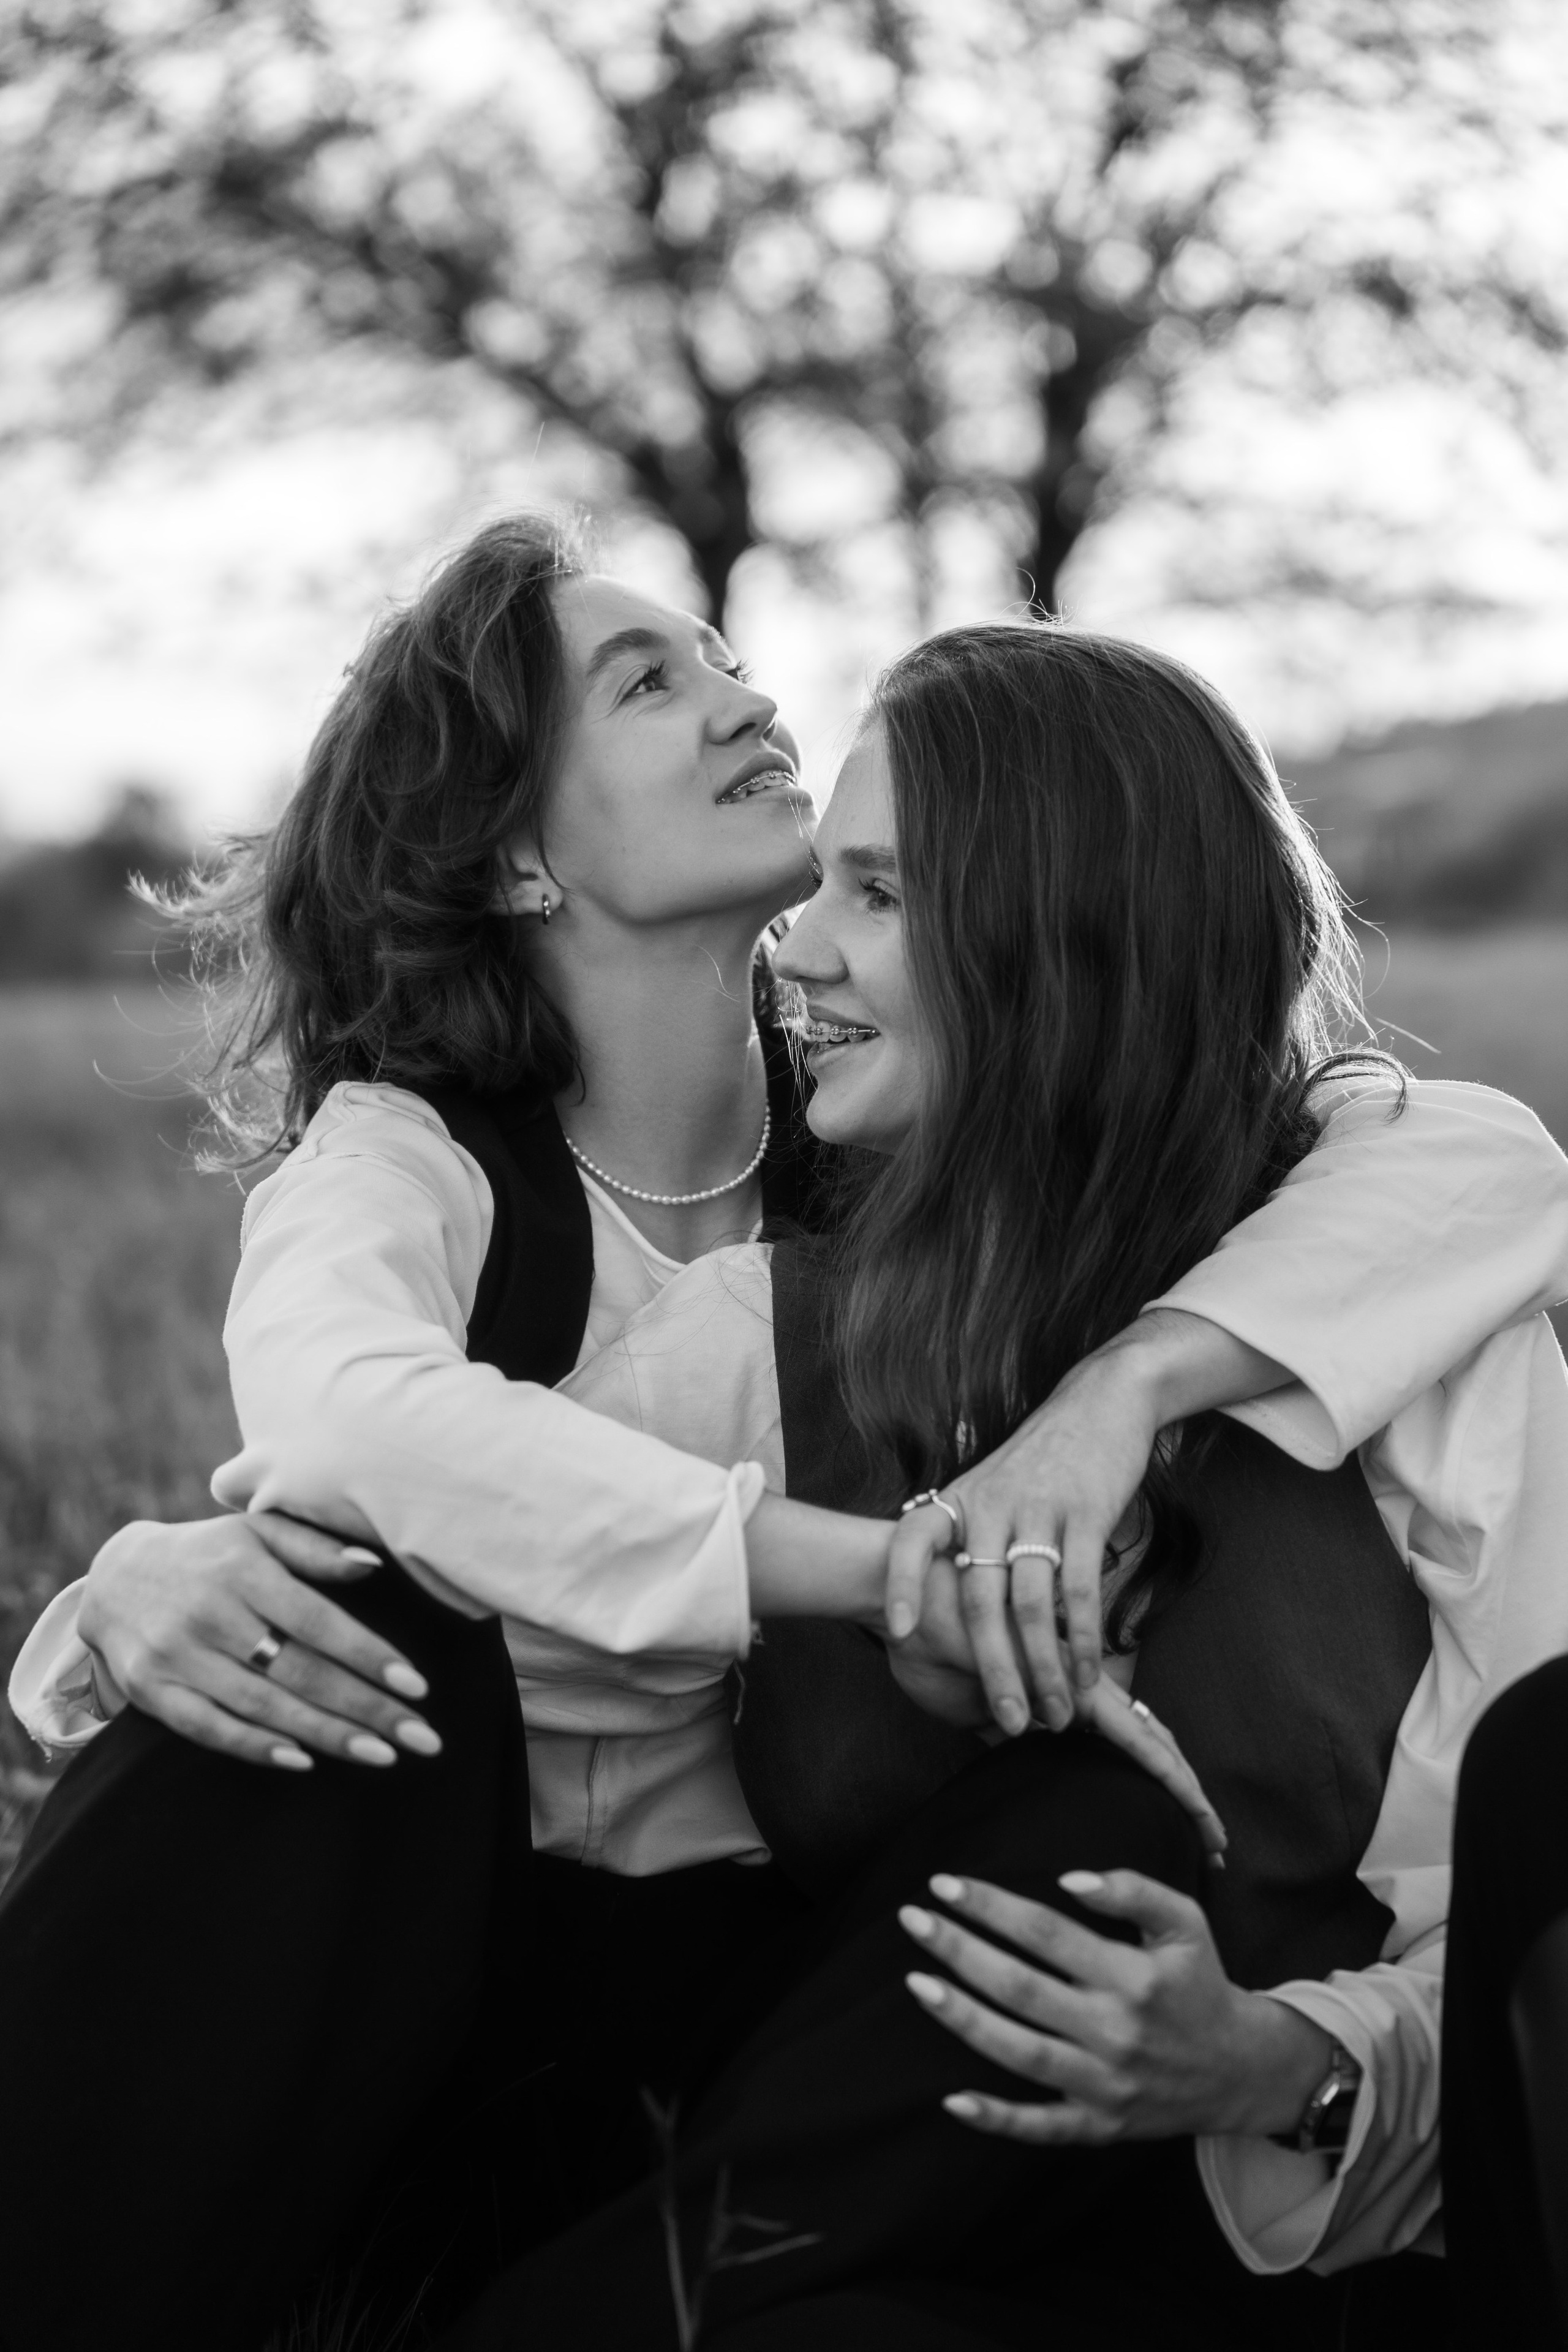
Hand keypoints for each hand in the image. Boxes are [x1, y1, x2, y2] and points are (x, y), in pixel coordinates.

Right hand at [78, 1514, 441, 1771]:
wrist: (115, 1576)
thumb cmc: (210, 1554)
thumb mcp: (258, 1532)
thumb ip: (316, 1548)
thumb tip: (374, 1565)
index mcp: (244, 1570)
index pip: (318, 1621)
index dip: (369, 1655)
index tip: (419, 1686)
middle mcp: (210, 1614)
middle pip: (299, 1671)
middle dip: (366, 1708)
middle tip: (421, 1738)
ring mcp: (178, 1657)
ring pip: (263, 1706)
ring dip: (326, 1735)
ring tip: (381, 1755)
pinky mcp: (153, 1691)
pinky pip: (210, 1728)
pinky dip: (256, 1748)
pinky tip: (305, 1762)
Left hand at [884, 1308, 1290, 1723]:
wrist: (1099, 1402)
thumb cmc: (1041, 1460)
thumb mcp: (990, 1488)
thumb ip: (972, 1541)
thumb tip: (951, 1608)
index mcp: (960, 1500)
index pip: (911, 1539)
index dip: (898, 1582)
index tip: (896, 1631)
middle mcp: (991, 1506)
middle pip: (979, 1597)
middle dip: (991, 1666)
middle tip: (1005, 1720)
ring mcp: (1038, 1510)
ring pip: (1032, 1604)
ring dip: (1042, 1666)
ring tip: (1052, 1714)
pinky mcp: (1086, 1515)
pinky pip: (1080, 1589)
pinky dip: (1083, 1637)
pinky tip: (1087, 1674)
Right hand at [887, 1561, 1223, 1856]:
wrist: (904, 1597)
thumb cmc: (932, 1644)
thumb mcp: (971, 1703)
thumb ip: (1001, 1721)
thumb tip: (1018, 1747)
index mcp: (1059, 1689)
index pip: (1122, 1738)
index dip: (1155, 1777)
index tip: (1179, 1824)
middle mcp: (1076, 1684)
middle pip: (1151, 1741)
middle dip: (1185, 1792)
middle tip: (1217, 1844)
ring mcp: (1075, 1681)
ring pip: (1148, 1739)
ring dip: (1182, 1787)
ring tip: (1211, 1834)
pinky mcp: (1064, 1681)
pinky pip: (1120, 1727)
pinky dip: (1152, 1762)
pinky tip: (1177, 1792)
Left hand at [899, 1870, 1333, 2143]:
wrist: (1239, 2069)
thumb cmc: (1199, 1983)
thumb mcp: (1185, 1923)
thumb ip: (1133, 1890)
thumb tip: (1069, 1879)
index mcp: (1134, 1977)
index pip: (1047, 1933)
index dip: (992, 1906)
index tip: (945, 1884)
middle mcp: (1116, 2032)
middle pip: (1022, 1988)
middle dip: (959, 1950)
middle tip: (912, 1919)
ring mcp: (1105, 2085)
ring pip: (1019, 2053)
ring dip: (962, 2018)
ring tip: (915, 1984)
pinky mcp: (1099, 2126)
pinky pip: (1040, 2128)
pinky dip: (995, 2119)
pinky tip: (951, 2100)